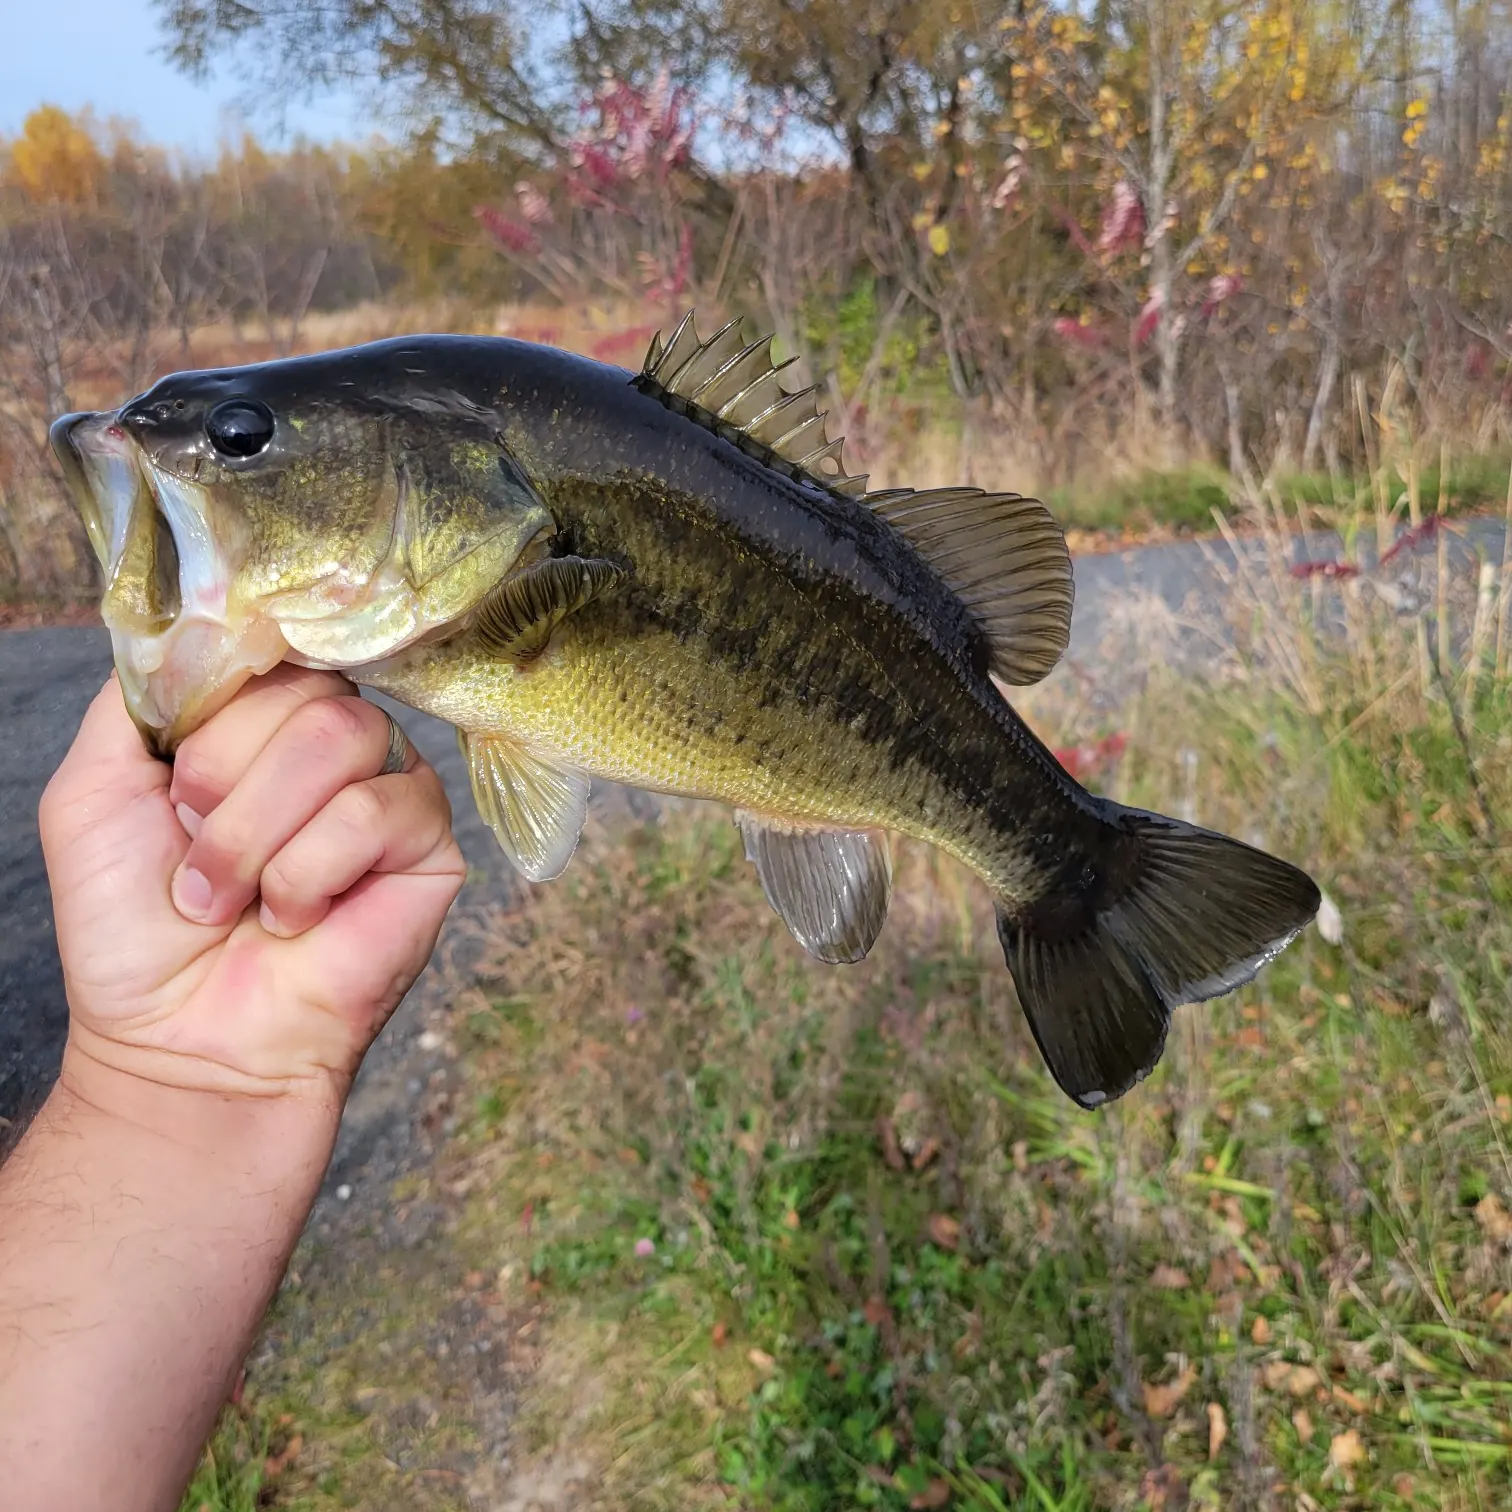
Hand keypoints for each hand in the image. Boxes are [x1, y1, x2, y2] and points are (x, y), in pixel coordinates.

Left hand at [40, 667, 465, 1108]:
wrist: (182, 1038)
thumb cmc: (135, 930)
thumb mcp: (95, 790)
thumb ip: (140, 694)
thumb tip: (200, 621)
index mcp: (261, 722)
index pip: (264, 649)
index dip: (214, 717)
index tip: (177, 792)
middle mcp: (331, 744)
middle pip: (304, 689)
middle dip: (225, 784)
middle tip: (199, 861)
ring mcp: (388, 787)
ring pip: (342, 737)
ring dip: (259, 833)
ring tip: (240, 900)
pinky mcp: (432, 846)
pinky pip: (380, 809)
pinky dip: (312, 872)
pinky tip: (299, 918)